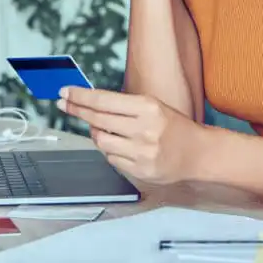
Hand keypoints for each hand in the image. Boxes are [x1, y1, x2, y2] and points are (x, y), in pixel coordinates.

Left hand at [57, 86, 203, 185]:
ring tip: (100, 128)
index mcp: (147, 107)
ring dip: (95, 133)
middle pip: (97, 119)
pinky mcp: (140, 170)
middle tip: (64, 104)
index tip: (65, 92)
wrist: (198, 154)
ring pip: (100, 141)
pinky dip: (109, 150)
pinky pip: (111, 158)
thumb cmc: (174, 127)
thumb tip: (89, 104)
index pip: (103, 100)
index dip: (80, 96)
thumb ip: (124, 106)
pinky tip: (118, 145)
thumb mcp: (153, 106)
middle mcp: (144, 129)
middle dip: (77, 110)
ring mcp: (141, 152)